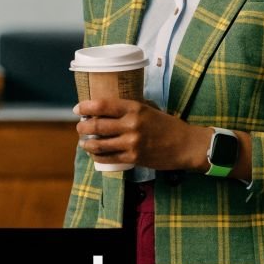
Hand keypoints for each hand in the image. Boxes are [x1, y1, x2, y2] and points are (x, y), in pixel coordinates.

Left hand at [74, 98, 210, 170]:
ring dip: (86, 143)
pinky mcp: (133, 158)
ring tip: (84, 142)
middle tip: (80, 127)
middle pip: (96, 125)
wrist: (186, 145)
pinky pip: (108, 158)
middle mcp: (131, 124)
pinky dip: (97, 156)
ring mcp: (131, 143)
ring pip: (98, 144)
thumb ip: (131, 108)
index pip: (103, 105)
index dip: (86, 106)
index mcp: (135, 108)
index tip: (78, 108)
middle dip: (82, 127)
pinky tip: (95, 153)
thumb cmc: (168, 125)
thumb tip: (109, 107)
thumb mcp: (150, 109)